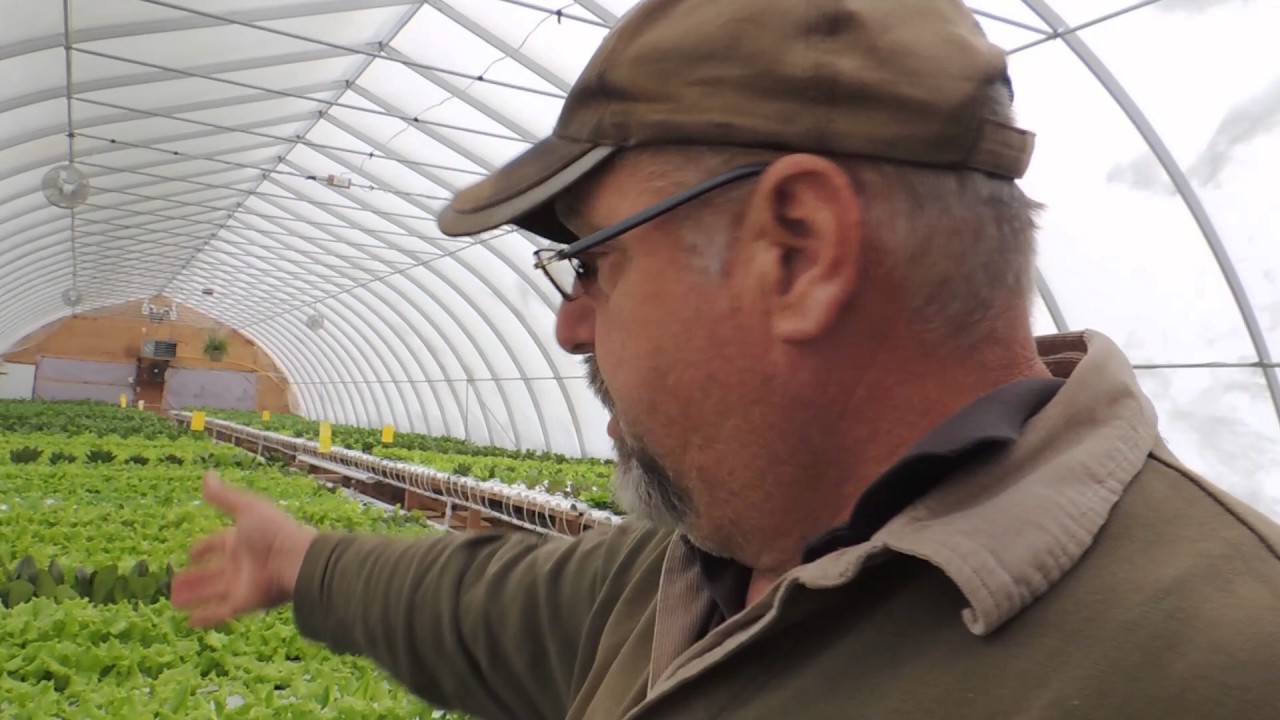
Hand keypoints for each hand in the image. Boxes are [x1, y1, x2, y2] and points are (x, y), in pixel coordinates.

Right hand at [172, 470, 317, 627]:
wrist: (295, 559)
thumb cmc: (273, 530)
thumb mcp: (247, 507)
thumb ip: (224, 496)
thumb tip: (207, 475)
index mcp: (240, 540)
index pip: (217, 544)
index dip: (203, 548)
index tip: (190, 554)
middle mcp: (239, 563)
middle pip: (210, 572)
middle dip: (192, 578)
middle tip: (172, 584)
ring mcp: (241, 584)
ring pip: (210, 593)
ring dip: (193, 597)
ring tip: (173, 602)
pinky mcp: (243, 604)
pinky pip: (219, 613)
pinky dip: (205, 618)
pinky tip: (189, 623)